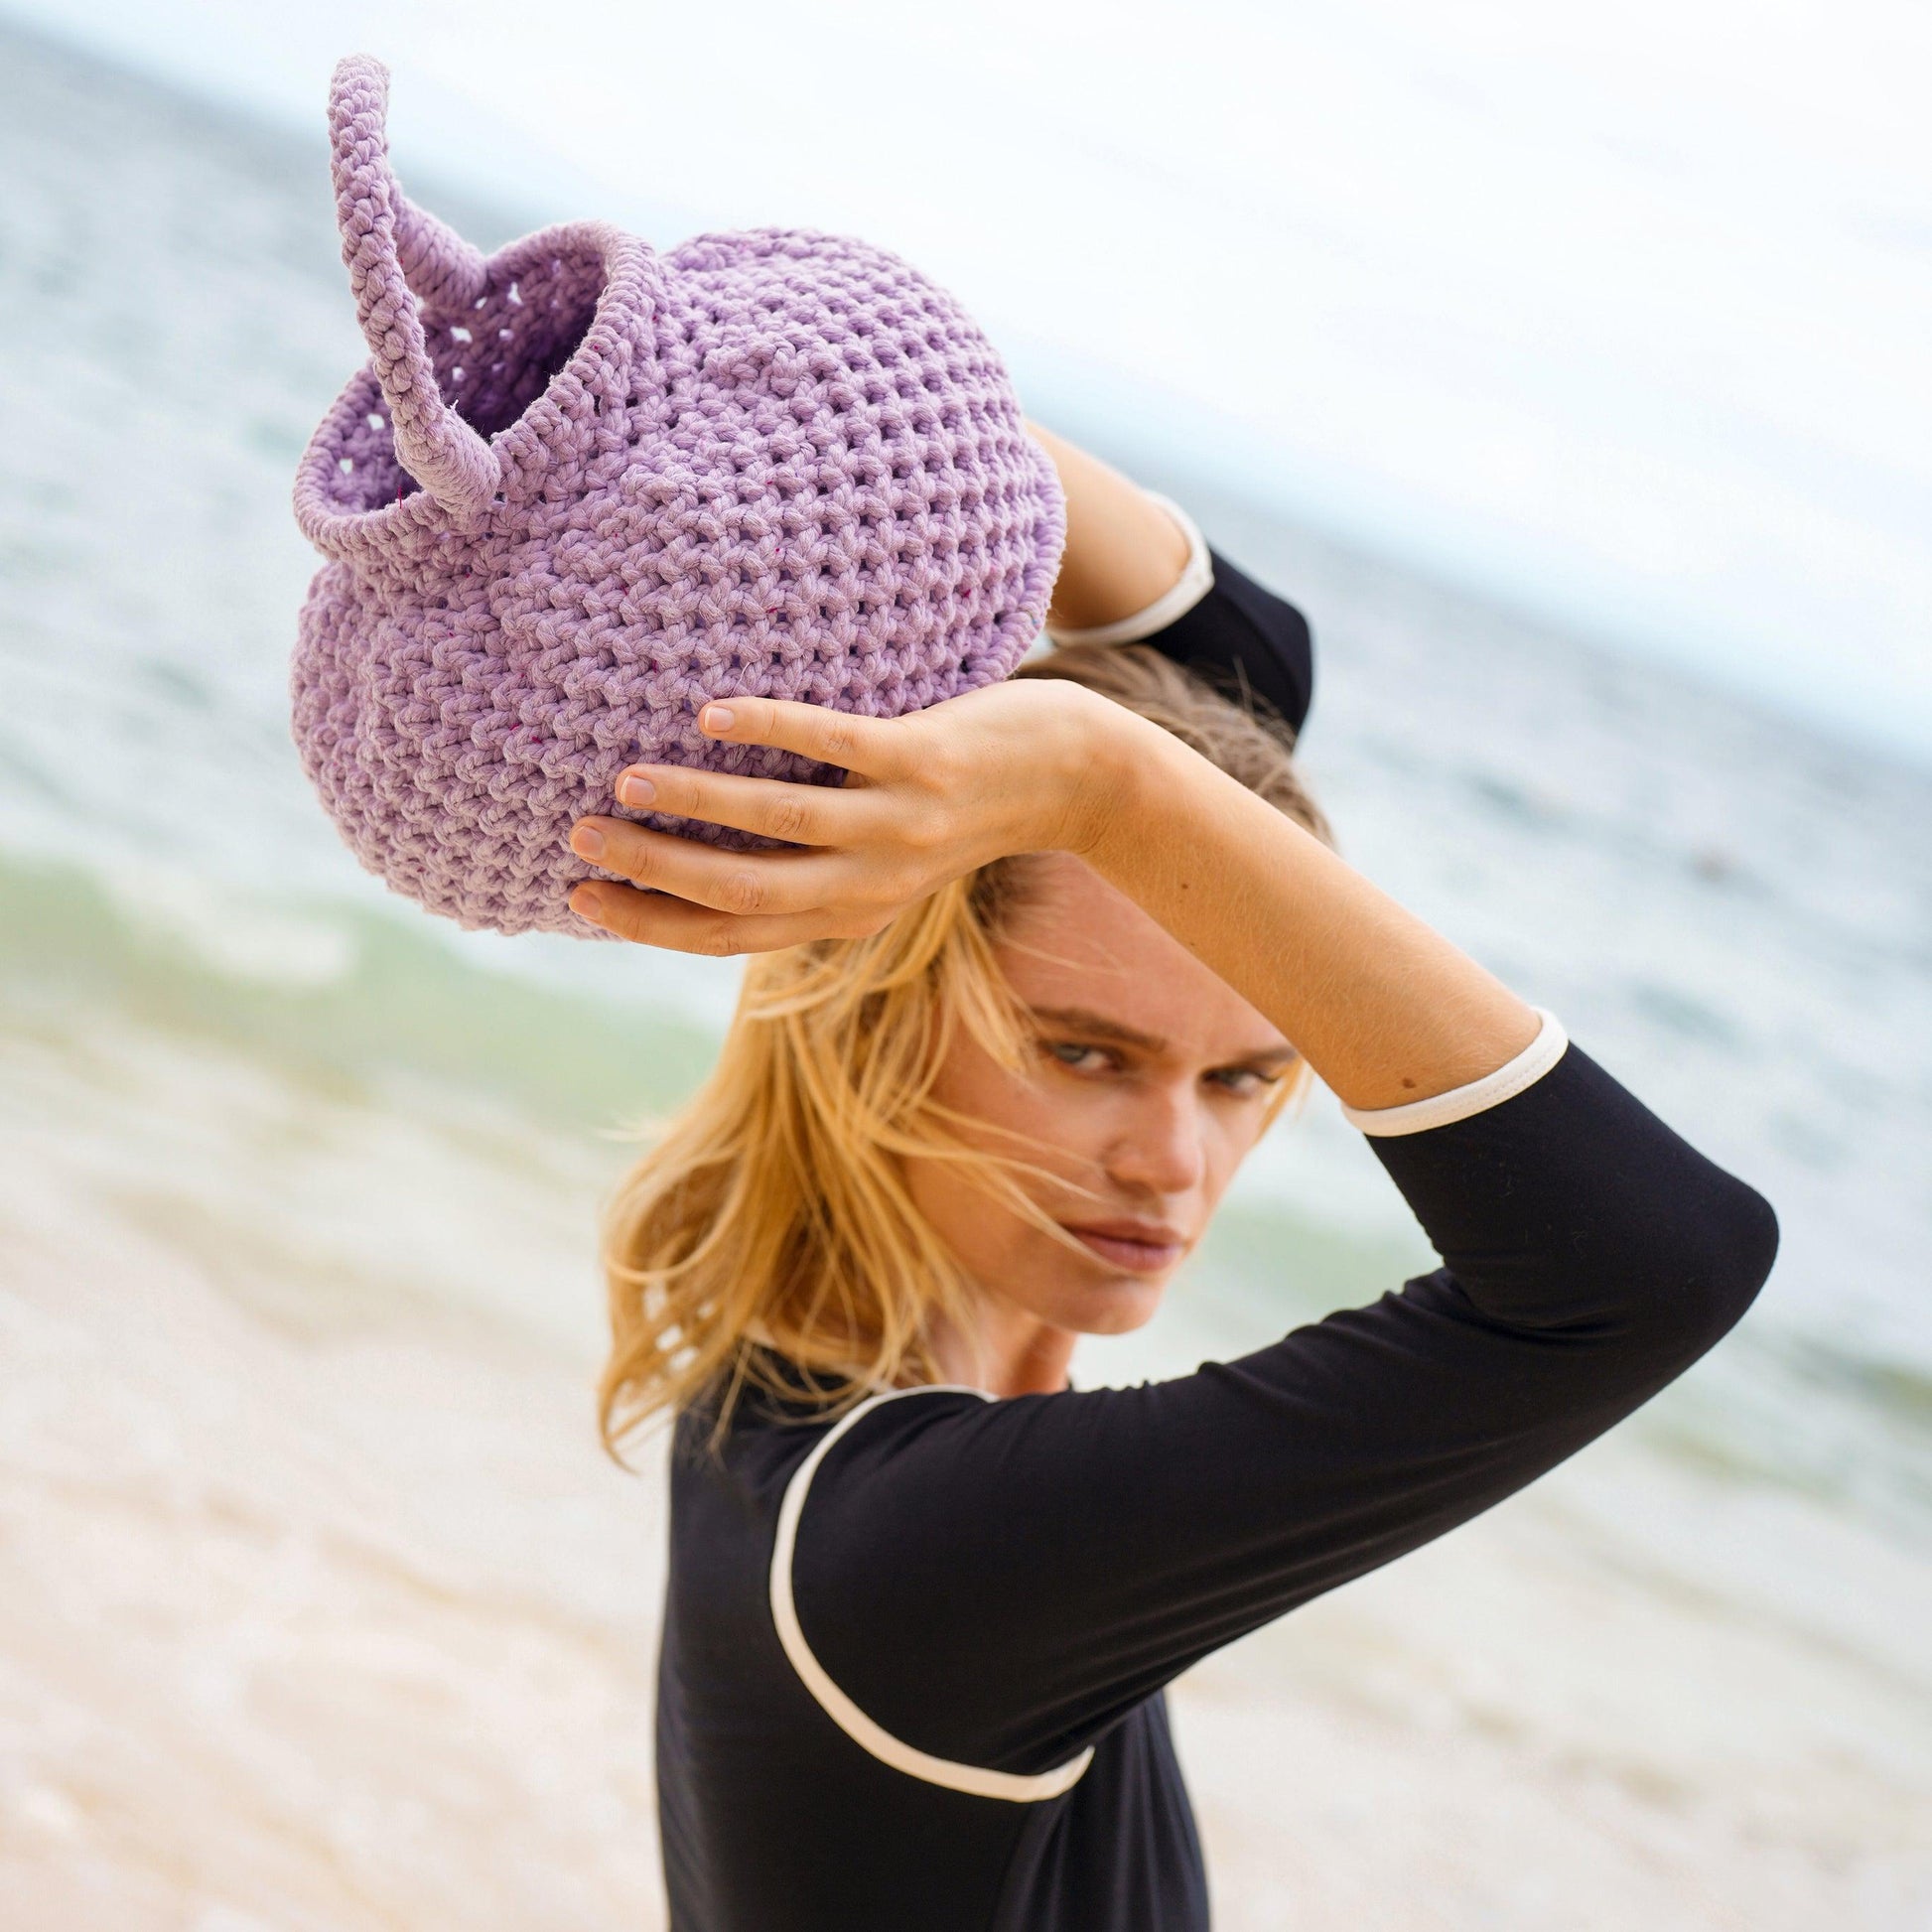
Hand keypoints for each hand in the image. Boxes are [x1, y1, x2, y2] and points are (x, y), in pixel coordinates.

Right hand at [564, 679, 1117, 954]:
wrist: (1073, 777)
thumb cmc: (957, 810)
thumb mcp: (884, 864)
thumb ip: (809, 867)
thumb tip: (706, 853)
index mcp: (848, 913)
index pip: (730, 934)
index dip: (652, 923)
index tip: (582, 896)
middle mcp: (870, 883)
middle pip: (741, 893)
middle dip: (653, 871)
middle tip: (579, 838)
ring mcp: (899, 824)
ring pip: (780, 825)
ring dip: (696, 806)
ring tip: (625, 781)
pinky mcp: (925, 761)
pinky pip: (837, 747)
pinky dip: (772, 729)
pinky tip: (713, 714)